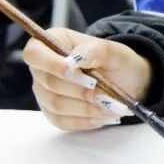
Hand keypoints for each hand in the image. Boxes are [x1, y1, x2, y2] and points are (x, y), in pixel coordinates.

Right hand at [23, 29, 152, 131]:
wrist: (128, 83)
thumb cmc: (118, 63)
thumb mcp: (115, 52)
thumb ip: (96, 50)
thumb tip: (75, 58)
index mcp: (54, 42)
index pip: (34, 53)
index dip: (54, 65)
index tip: (80, 71)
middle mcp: (43, 68)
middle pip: (48, 83)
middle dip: (80, 90)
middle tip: (106, 93)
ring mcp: (45, 92)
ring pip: (55, 104)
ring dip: (86, 107)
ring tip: (111, 105)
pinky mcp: (53, 114)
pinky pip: (62, 121)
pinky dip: (86, 120)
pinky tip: (104, 114)